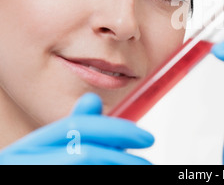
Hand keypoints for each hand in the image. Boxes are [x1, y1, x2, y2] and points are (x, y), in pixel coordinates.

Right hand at [0, 93, 152, 164]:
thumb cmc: (42, 166)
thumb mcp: (54, 150)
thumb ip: (75, 130)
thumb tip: (92, 99)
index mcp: (29, 147)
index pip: (77, 128)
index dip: (116, 129)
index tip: (147, 138)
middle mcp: (23, 161)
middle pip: (84, 153)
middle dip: (121, 158)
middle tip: (147, 164)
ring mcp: (28, 175)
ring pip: (86, 163)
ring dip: (117, 168)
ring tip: (139, 169)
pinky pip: (82, 177)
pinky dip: (108, 178)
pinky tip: (122, 179)